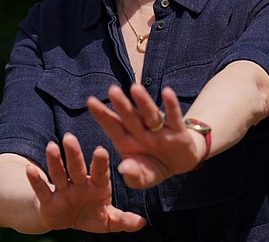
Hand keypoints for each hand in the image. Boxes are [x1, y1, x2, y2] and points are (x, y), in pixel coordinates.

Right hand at [25, 133, 145, 232]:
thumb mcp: (108, 220)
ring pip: (59, 173)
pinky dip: (36, 180)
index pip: (99, 173)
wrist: (66, 220)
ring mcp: (63, 190)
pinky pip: (42, 189)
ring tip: (51, 146)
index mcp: (97, 186)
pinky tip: (30, 169)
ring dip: (55, 161)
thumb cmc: (90, 215)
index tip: (101, 150)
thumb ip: (123, 220)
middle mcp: (79, 183)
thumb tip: (142, 222)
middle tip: (70, 137)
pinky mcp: (48, 200)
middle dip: (74, 154)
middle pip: (77, 167)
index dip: (99, 163)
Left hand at [88, 85, 202, 188]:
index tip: (90, 101)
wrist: (178, 166)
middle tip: (112, 91)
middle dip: (121, 105)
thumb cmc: (153, 168)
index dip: (102, 115)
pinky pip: (173, 117)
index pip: (112, 126)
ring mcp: (158, 129)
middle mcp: (140, 131)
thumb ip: (133, 175)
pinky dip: (171, 106)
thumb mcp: (142, 178)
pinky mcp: (177, 131)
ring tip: (135, 88)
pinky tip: (167, 92)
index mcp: (126, 141)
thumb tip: (124, 168)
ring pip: (149, 114)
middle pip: (130, 117)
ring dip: (143, 102)